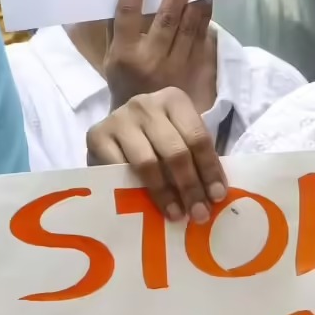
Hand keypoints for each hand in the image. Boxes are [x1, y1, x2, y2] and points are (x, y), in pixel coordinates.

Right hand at [86, 87, 226, 222]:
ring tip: (176, 214)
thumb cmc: (158, 135)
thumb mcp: (181, 136)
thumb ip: (197, 157)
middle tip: (199, 213)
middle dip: (190, 186)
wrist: (116, 126)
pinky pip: (119, 169)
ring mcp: (120, 119)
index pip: (198, 138)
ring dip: (164, 193)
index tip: (217, 196)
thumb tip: (213, 195)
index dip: (210, 169)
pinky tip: (144, 206)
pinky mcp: (96, 136)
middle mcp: (147, 105)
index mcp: (175, 100)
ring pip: (148, 162)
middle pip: (176, 151)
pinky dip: (134, 190)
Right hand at [105, 0, 216, 111]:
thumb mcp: (112, 59)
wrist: (147, 124)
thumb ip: (116, 30)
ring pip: (190, 29)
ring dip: (197, 3)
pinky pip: (204, 42)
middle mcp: (151, 58)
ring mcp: (176, 66)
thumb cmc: (126, 84)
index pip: (127, 14)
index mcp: (126, 53)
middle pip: (167, 19)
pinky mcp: (195, 72)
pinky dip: (206, 21)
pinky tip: (209, 3)